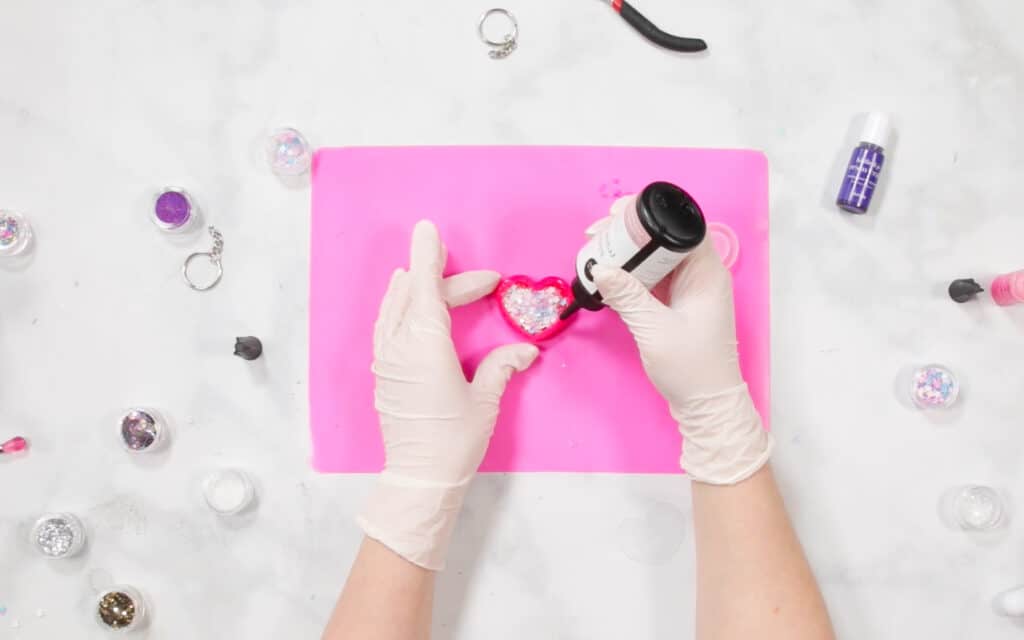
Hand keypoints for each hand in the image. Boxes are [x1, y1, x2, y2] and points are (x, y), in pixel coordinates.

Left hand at [358, 221, 538, 569]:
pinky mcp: (383, 374)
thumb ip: (501, 367)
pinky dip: (399, 308)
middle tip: (483, 281)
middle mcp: (400, 346)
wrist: (420, 478)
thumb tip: (523, 352)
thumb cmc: (454, 440)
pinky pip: (387, 327)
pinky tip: (406, 308)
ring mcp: (386, 359)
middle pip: (417, 296)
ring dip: (414, 288)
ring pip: (395, 308)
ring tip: (429, 275)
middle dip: (447, 280)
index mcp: (426, 346)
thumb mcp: (485, 400)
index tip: (430, 230)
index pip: (425, 288)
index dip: (428, 257)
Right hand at [589, 197, 771, 483]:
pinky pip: (655, 278)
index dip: (649, 215)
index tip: (617, 214)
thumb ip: (627, 296)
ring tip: (598, 250)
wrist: (707, 405)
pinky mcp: (680, 305)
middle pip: (666, 239)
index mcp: (707, 274)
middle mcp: (702, 276)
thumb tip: (601, 268)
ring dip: (630, 253)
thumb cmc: (691, 369)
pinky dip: (634, 274)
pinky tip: (611, 275)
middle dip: (632, 233)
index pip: (682, 227)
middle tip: (598, 234)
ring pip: (658, 258)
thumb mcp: (654, 329)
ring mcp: (691, 290)